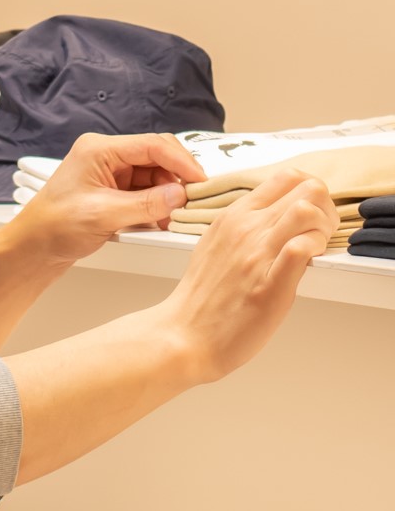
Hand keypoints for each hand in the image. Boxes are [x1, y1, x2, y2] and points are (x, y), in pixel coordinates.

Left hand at [13, 132, 207, 266]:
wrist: (34, 246)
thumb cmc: (55, 226)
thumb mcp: (105, 215)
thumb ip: (146, 204)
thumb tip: (180, 195)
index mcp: (99, 149)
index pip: (151, 145)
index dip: (181, 162)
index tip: (201, 182)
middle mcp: (106, 155)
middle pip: (156, 157)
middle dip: (176, 179)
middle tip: (193, 202)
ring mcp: (109, 172)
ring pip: (154, 176)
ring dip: (168, 195)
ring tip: (175, 218)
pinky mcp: (113, 190)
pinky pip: (145, 191)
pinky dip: (156, 205)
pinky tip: (161, 221)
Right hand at [162, 168, 338, 383]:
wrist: (185, 333)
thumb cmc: (202, 296)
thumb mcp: (216, 243)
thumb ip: (244, 226)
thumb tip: (275, 220)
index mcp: (234, 216)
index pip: (286, 177)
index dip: (310, 192)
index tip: (311, 214)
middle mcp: (246, 227)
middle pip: (306, 187)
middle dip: (325, 207)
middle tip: (321, 233)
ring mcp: (258, 254)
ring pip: (307, 210)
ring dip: (324, 227)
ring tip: (317, 249)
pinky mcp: (270, 285)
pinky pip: (300, 249)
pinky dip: (315, 249)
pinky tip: (310, 264)